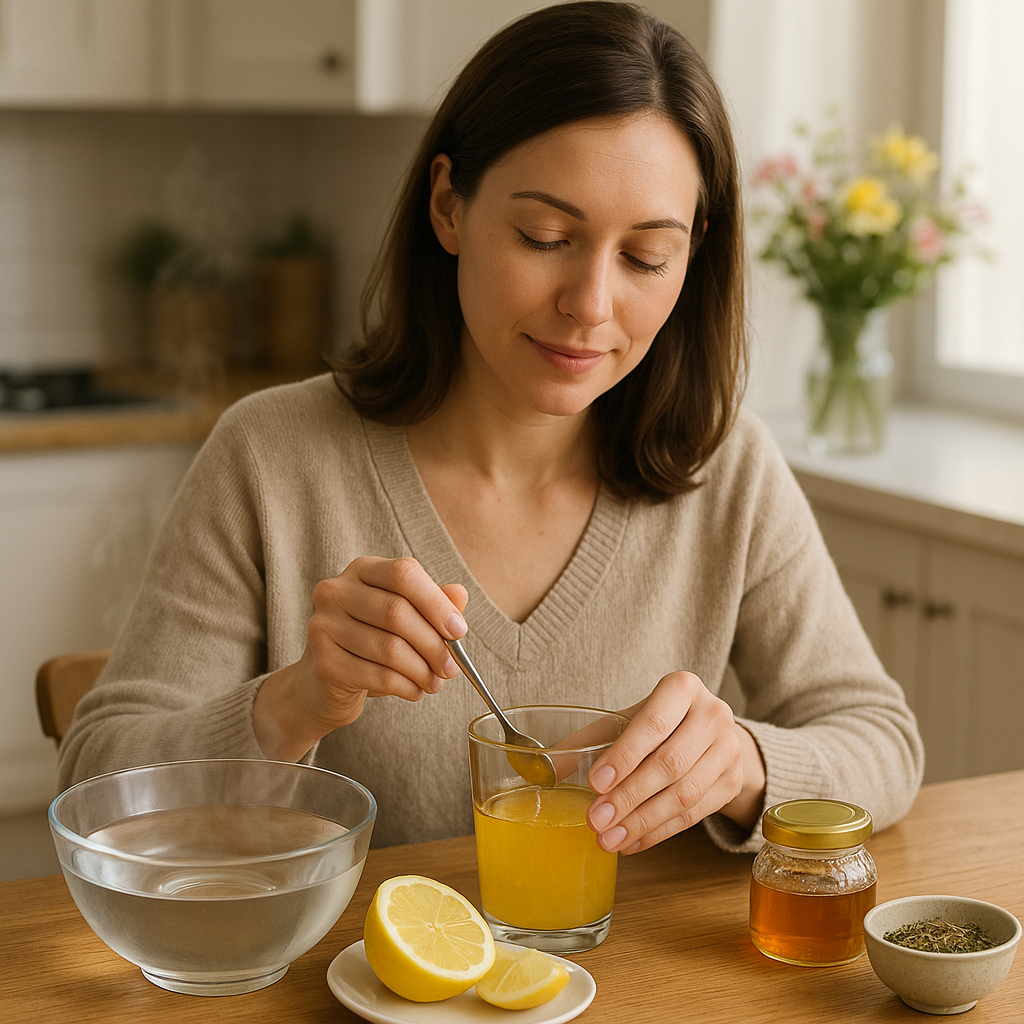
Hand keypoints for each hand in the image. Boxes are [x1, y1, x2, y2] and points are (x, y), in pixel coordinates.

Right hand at [253, 557, 467, 760]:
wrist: (323, 685)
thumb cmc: (370, 644)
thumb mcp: (405, 618)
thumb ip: (433, 603)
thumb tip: (459, 594)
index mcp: (362, 570)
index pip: (403, 573)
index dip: (436, 602)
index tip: (459, 631)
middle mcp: (336, 591)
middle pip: (397, 612)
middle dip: (434, 644)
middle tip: (451, 667)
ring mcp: (324, 626)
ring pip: (390, 648)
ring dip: (422, 670)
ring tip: (435, 682)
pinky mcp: (324, 662)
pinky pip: (378, 675)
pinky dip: (406, 686)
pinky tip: (415, 691)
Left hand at [585, 671, 765, 853]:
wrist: (708, 732)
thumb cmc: (656, 724)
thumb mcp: (624, 721)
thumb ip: (586, 742)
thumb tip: (542, 771)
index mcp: (683, 687)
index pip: (654, 723)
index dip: (625, 755)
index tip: (596, 783)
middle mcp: (713, 714)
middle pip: (670, 763)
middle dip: (629, 797)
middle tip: (596, 820)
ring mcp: (729, 750)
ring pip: (685, 794)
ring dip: (643, 821)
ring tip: (609, 839)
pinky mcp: (733, 782)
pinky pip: (695, 815)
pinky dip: (659, 832)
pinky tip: (632, 842)